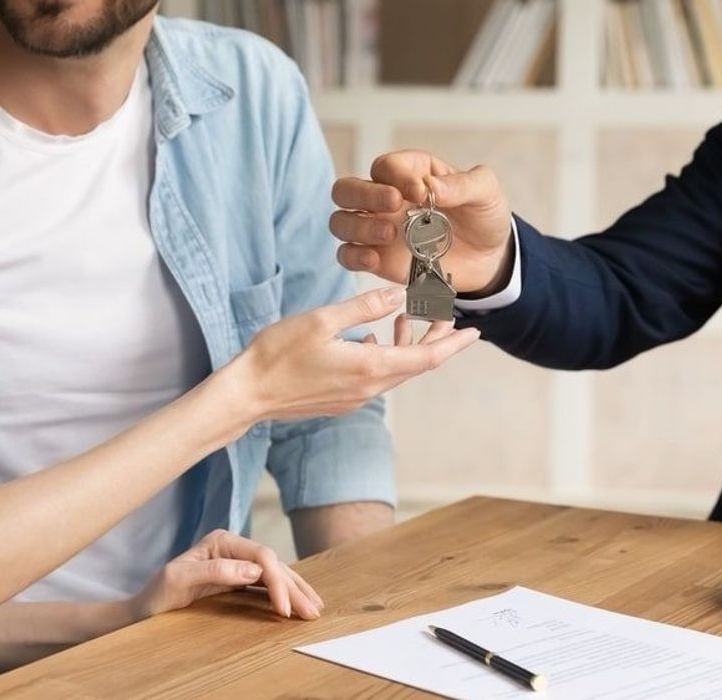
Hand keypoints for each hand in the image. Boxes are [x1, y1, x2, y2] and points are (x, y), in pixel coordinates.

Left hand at [130, 529, 322, 620]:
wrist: (145, 608)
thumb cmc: (157, 594)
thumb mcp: (179, 580)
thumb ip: (215, 571)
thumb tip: (254, 570)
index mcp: (221, 541)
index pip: (261, 556)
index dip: (276, 581)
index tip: (284, 609)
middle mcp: (233, 548)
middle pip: (273, 564)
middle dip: (294, 588)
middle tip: (312, 612)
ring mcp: (237, 562)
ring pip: (275, 573)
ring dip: (296, 590)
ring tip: (315, 608)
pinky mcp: (238, 578)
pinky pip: (268, 583)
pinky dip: (285, 593)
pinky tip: (298, 602)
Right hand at [231, 287, 480, 421]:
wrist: (247, 395)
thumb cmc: (278, 355)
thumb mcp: (321, 320)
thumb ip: (363, 307)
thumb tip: (398, 296)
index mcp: (369, 367)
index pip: (427, 357)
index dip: (453, 343)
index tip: (474, 330)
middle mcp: (368, 388)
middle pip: (416, 365)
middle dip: (436, 340)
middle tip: (447, 317)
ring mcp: (354, 398)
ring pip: (395, 371)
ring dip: (407, 346)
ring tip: (405, 320)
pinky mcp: (341, 401)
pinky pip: (375, 377)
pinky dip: (384, 355)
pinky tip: (370, 338)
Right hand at [330, 150, 514, 294]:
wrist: (489, 259)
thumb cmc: (483, 216)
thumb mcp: (485, 192)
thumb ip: (462, 184)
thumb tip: (430, 187)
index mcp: (410, 173)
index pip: (385, 166)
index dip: (397, 176)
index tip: (422, 192)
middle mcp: (386, 199)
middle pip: (346, 189)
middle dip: (364, 194)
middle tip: (394, 204)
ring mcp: (378, 230)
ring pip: (340, 222)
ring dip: (358, 227)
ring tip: (390, 234)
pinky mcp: (378, 260)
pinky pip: (348, 256)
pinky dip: (354, 258)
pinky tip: (375, 260)